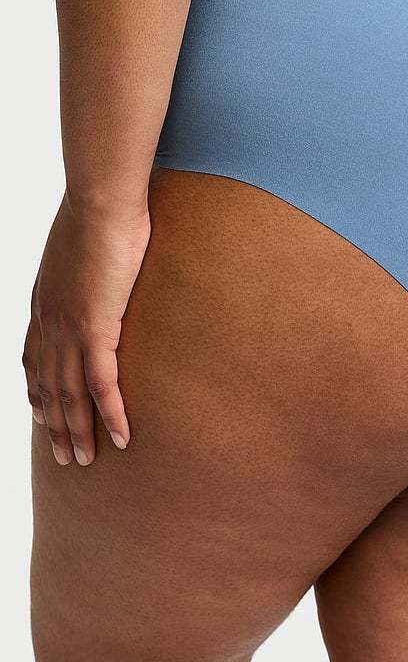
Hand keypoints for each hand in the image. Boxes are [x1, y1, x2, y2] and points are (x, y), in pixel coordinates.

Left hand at [23, 193, 150, 465]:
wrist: (100, 201)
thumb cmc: (99, 212)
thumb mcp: (84, 243)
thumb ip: (87, 265)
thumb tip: (101, 264)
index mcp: (43, 303)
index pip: (32, 358)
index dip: (37, 389)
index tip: (41, 413)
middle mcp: (48, 323)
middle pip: (47, 385)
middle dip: (54, 424)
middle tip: (64, 455)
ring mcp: (69, 329)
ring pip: (68, 394)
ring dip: (77, 431)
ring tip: (86, 459)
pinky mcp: (95, 329)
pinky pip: (102, 384)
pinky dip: (111, 415)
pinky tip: (120, 438)